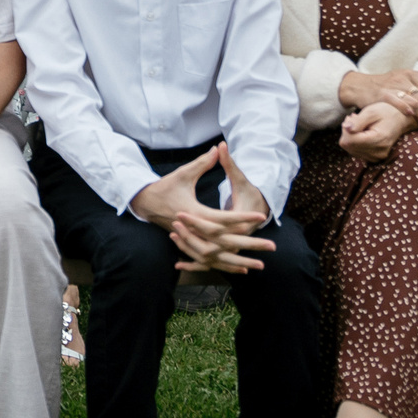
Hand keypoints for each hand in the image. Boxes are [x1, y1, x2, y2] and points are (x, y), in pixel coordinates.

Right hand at [131, 144, 272, 274]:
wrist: (145, 202)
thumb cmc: (166, 186)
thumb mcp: (183, 173)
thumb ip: (203, 163)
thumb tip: (219, 148)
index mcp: (194, 212)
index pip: (223, 217)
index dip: (242, 216)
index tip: (260, 216)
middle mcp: (194, 230)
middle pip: (225, 241)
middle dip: (249, 244)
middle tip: (272, 246)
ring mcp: (192, 240)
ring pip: (219, 255)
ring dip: (241, 260)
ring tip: (261, 265)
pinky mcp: (191, 244)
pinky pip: (210, 260)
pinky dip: (226, 265)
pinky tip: (242, 270)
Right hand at [338, 67, 417, 129]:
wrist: (359, 86)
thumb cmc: (385, 84)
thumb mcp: (404, 76)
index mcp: (412, 74)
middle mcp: (403, 78)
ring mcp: (392, 85)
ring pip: (415, 102)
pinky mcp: (382, 93)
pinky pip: (397, 101)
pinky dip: (406, 109)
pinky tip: (411, 116)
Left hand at [338, 100, 412, 161]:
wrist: (400, 119)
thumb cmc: (386, 112)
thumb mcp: (371, 111)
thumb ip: (358, 121)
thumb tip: (346, 128)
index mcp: (379, 139)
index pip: (350, 141)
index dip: (346, 128)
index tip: (352, 117)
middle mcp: (379, 152)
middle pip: (348, 146)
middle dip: (348, 131)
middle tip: (355, 119)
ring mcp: (378, 157)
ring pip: (350, 149)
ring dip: (351, 136)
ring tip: (360, 124)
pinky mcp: (375, 158)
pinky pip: (356, 152)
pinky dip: (355, 141)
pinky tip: (361, 132)